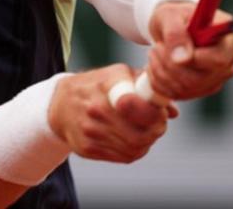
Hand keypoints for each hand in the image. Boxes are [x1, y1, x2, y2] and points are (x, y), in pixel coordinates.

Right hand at [47, 64, 173, 162]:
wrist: (59, 104)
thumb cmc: (96, 86)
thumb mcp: (118, 74)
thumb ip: (146, 87)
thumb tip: (173, 111)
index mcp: (106, 85)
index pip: (137, 105)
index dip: (155, 114)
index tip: (160, 112)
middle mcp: (95, 109)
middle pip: (140, 133)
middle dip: (156, 130)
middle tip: (159, 124)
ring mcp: (90, 131)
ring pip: (134, 148)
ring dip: (147, 142)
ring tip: (147, 131)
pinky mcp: (87, 149)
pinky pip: (122, 157)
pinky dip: (134, 150)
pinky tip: (133, 140)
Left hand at [146, 1, 232, 99]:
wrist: (169, 28)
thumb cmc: (174, 17)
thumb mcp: (170, 16)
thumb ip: (176, 33)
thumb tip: (182, 58)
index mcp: (228, 36)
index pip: (219, 59)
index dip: (193, 59)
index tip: (171, 48)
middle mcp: (228, 59)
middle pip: (200, 78)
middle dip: (169, 64)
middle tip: (156, 47)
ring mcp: (217, 77)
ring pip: (185, 88)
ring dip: (161, 71)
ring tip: (156, 52)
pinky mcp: (202, 89)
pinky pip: (177, 94)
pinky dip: (159, 81)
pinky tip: (157, 65)